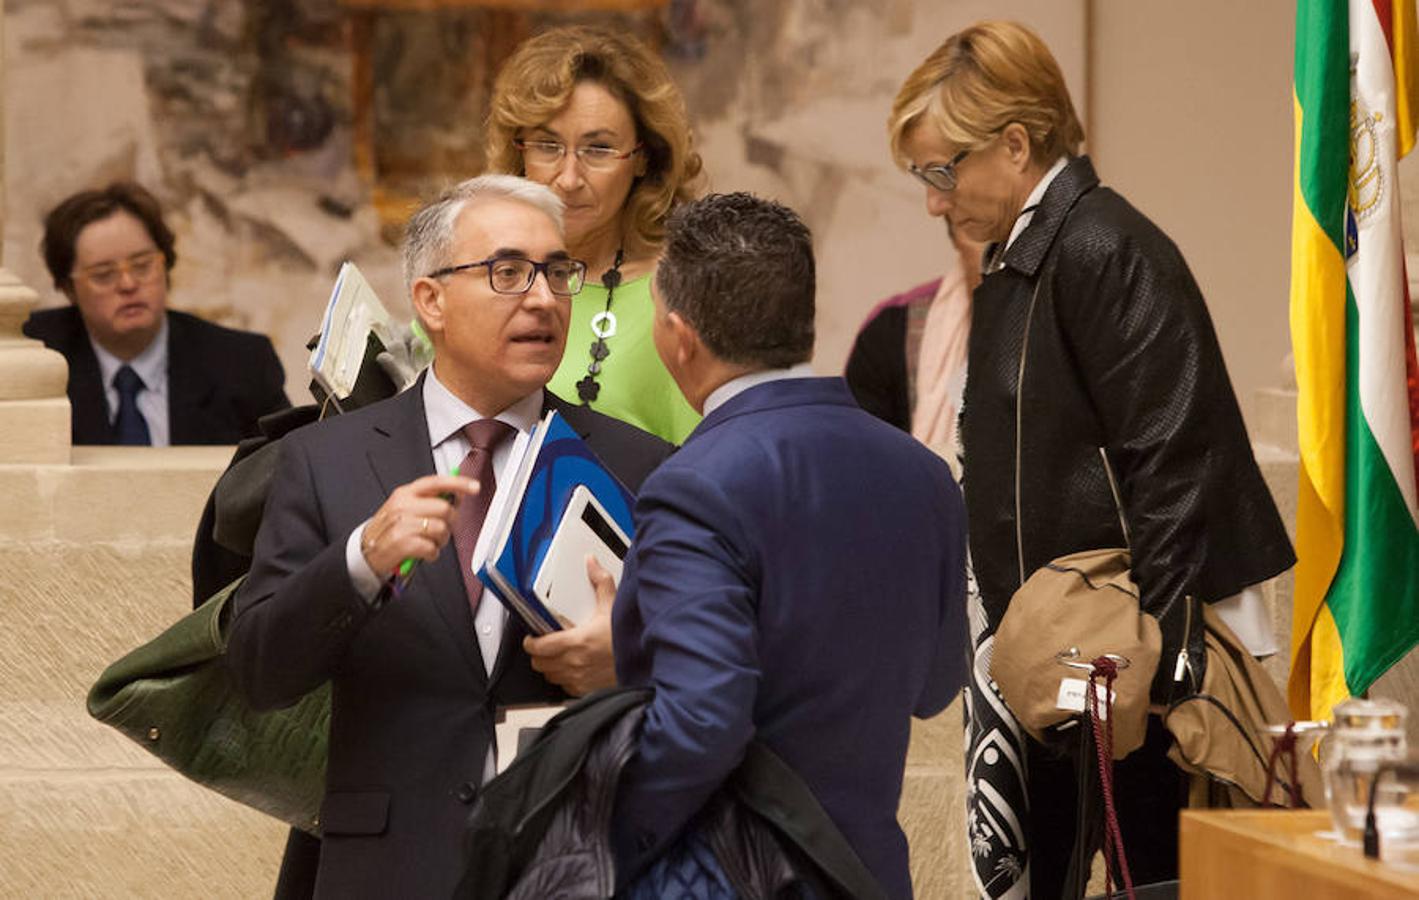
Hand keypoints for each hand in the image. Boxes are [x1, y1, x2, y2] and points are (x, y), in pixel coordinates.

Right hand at [359, 474, 478, 577]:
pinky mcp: (401, 543)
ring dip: (441, 540)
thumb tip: (457, 495)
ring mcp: (401, 524)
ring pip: (441, 528)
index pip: (436, 482)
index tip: (474, 487)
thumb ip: (430, 500)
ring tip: (430, 542)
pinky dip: (432, 553)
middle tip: (441, 530)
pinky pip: (432, 548)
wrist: (365, 552)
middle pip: (444, 508)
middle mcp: (403, 506)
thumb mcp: (406, 508)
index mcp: (405, 494)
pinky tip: (424, 552)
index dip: (458, 483)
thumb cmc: (389, 530)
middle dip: (450, 522)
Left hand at [523, 556, 618, 695]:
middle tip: (544, 644)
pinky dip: (564, 678)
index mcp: (577, 642)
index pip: (538, 647)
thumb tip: (592, 564)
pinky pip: (564, 687)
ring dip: (550, 666)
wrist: (644, 662)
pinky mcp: (586, 689)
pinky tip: (573, 668)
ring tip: (558, 656)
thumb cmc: (629, 639)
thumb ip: (600, 583)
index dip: (530, 642)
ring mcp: (579, 679)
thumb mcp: (614, 607)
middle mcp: (574, 663)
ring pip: (550, 676)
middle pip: (539, 663)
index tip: (532, 637)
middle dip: (538, 654)